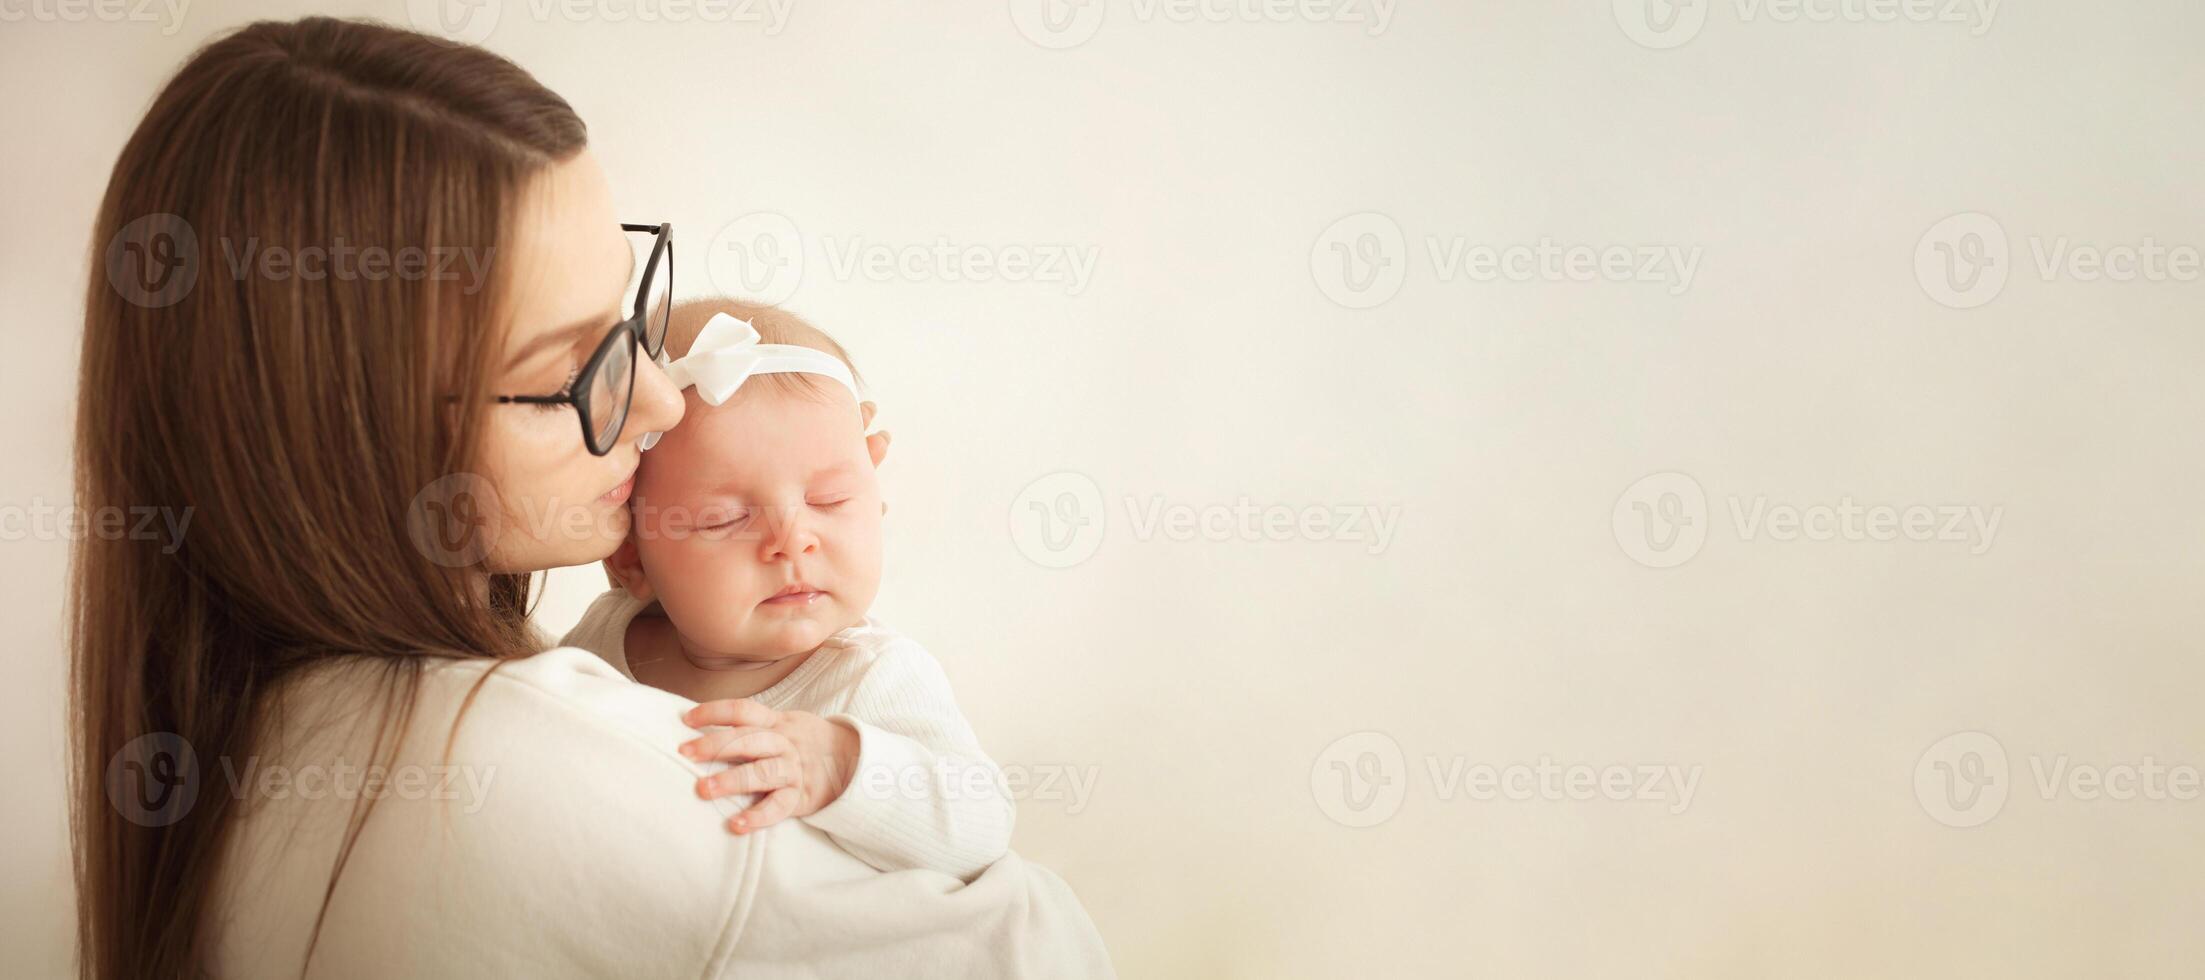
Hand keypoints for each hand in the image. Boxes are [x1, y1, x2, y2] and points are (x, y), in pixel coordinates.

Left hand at [681, 699, 859, 833]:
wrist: (853, 761)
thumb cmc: (804, 743)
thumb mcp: (785, 724)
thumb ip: (753, 725)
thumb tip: (701, 727)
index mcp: (777, 723)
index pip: (744, 711)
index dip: (715, 712)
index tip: (686, 719)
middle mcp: (784, 744)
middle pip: (748, 740)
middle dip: (714, 745)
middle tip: (685, 753)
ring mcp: (793, 771)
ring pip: (761, 773)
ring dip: (731, 780)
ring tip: (703, 789)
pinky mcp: (800, 797)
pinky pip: (778, 807)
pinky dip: (758, 817)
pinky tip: (736, 824)